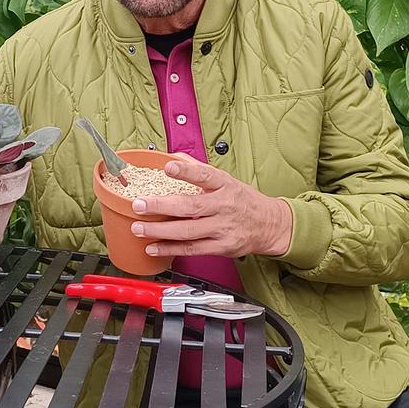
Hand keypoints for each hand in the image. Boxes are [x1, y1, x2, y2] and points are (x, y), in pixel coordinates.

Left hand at [130, 154, 293, 258]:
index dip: (186, 171)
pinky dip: (171, 249)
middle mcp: (224, 206)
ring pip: (188, 231)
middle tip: (139, 205)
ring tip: (139, 228)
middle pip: (190, 206)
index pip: (205, 175)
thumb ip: (199, 170)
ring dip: (160, 231)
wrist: (269, 225)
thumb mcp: (226, 179)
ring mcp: (223, 228)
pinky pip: (192, 249)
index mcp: (224, 185)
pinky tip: (154, 247)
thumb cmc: (243, 200)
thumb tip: (174, 157)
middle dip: (161, 206)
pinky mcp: (222, 247)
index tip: (169, 167)